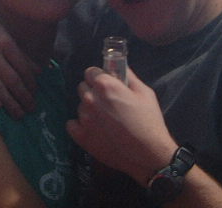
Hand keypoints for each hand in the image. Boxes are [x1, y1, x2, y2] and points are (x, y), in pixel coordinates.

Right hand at [0, 2, 40, 117]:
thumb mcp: (5, 34)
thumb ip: (20, 53)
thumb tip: (38, 71)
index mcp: (5, 42)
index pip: (22, 67)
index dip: (31, 83)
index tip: (35, 93)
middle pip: (12, 79)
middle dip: (23, 96)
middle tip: (32, 109)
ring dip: (9, 102)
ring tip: (19, 113)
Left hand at [66, 67, 177, 186]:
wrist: (148, 154)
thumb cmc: (149, 121)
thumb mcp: (144, 93)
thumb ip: (129, 76)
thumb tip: (119, 66)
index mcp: (105, 85)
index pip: (90, 71)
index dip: (99, 77)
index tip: (107, 84)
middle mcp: (90, 99)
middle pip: (83, 87)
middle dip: (93, 91)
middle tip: (107, 102)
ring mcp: (84, 118)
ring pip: (80, 106)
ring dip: (89, 109)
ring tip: (105, 120)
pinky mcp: (81, 136)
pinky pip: (72, 124)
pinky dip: (80, 126)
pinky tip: (94, 130)